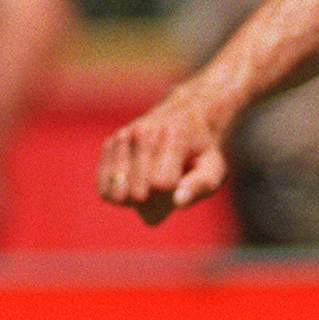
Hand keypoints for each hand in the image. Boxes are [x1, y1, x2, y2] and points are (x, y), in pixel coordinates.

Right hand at [97, 87, 230, 222]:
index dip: (170, 198)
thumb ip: (199, 186)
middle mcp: (143, 133)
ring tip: (152, 184)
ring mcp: (122, 137)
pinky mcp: (109, 145)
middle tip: (167, 190)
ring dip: (135, 200)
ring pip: (118, 193)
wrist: (185, 115)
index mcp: (174, 136)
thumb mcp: (214, 169)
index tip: (179, 189)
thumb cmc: (202, 150)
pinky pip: (104, 188)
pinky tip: (135, 184)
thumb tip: (177, 202)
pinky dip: (119, 195)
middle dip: (153, 203)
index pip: (160, 186)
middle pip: (137, 194)